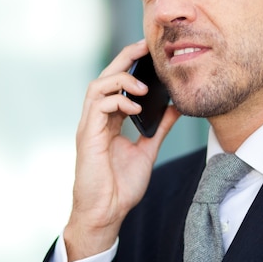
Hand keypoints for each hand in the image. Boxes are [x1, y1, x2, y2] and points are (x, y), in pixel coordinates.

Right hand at [64, 39, 179, 261]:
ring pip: (97, 87)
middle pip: (104, 78)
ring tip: (143, 86)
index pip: (116, 85)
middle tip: (144, 48)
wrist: (106, 213)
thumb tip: (175, 108)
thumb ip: (159, 128)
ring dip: (121, 80)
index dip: (129, 66)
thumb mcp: (147, 151)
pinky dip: (117, 101)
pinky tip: (136, 108)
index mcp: (108, 121)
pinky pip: (98, 106)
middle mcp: (96, 119)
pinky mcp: (87, 136)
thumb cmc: (121, 187)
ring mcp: (89, 126)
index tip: (147, 52)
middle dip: (123, 60)